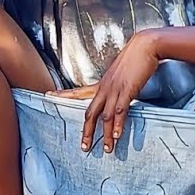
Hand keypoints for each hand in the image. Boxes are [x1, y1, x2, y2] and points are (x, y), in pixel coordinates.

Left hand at [49, 31, 159, 153]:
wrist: (146, 45)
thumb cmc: (136, 57)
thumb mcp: (120, 72)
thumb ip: (116, 84)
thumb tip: (116, 93)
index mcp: (102, 83)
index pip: (78, 91)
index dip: (63, 94)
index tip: (48, 95)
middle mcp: (105, 87)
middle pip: (90, 113)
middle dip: (86, 131)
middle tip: (84, 147)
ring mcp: (115, 89)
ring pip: (105, 116)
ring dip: (106, 135)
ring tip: (107, 149)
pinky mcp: (127, 90)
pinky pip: (120, 111)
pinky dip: (118, 124)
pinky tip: (117, 135)